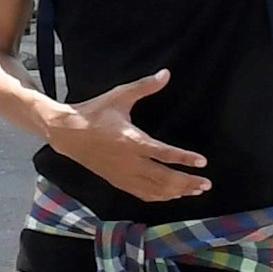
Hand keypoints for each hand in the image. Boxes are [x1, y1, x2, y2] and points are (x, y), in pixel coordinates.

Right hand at [48, 71, 209, 204]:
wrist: (66, 133)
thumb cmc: (94, 112)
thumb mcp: (119, 96)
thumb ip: (144, 86)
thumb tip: (166, 73)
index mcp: (131, 140)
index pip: (163, 153)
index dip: (184, 159)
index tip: (202, 162)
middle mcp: (129, 162)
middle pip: (164, 178)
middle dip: (187, 182)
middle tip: (206, 184)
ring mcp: (122, 174)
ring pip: (154, 190)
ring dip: (177, 192)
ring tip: (195, 191)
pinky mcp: (117, 181)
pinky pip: (141, 194)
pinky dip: (159, 197)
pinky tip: (172, 196)